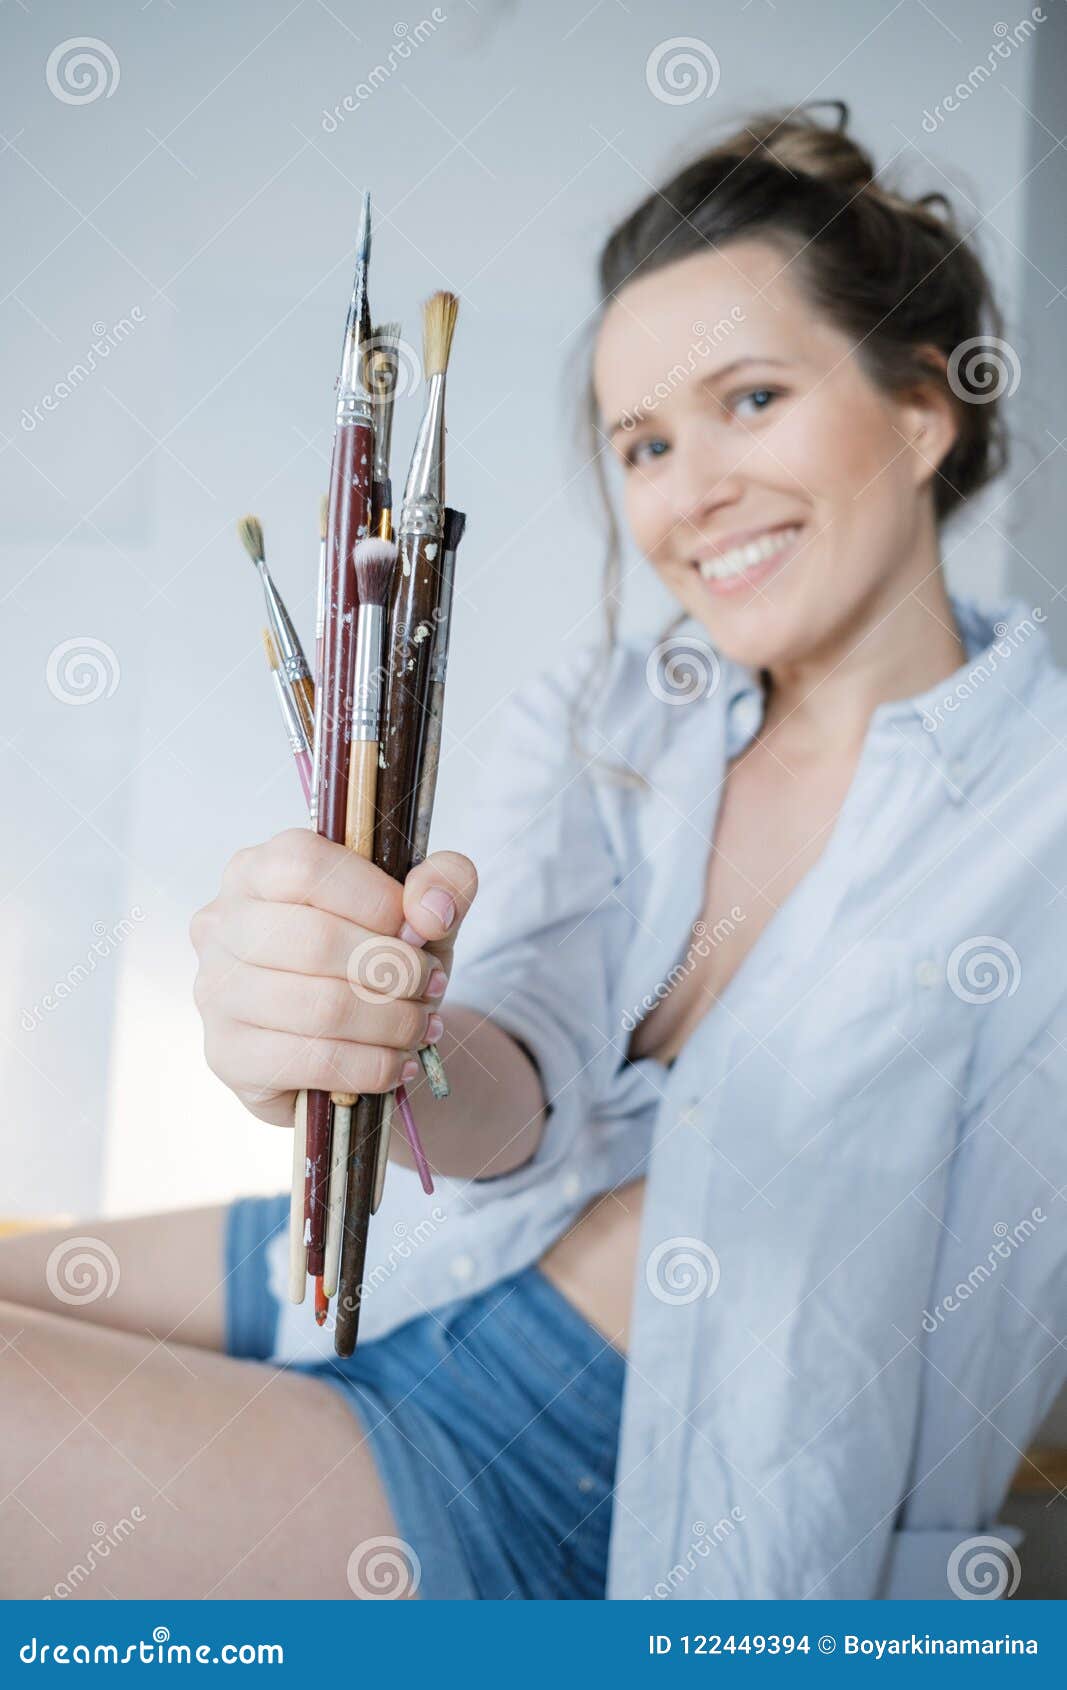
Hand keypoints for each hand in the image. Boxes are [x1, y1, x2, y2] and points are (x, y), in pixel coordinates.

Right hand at [189, 829, 477, 1127]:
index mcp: (256, 869)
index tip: (420, 931)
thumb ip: (444, 881)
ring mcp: (215, 992)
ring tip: (422, 1027)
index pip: (307, 867)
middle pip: (315, 940)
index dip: (377, 899)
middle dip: (395, 970)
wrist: (356, 1039)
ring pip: (319, 1006)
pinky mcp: (226, 1055)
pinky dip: (373, 1066)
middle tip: (431, 987)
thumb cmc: (378, 958)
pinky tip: (398, 1064)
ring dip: (392, 1022)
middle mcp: (220, 924)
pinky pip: (312, 1061)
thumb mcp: (421, 909)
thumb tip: (431, 909)